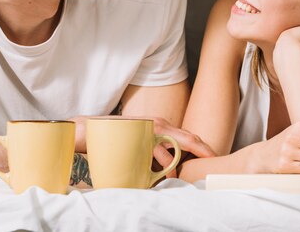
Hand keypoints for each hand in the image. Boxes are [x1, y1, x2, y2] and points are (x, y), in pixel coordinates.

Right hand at [71, 115, 215, 178]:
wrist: (84, 129)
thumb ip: (154, 150)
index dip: (202, 146)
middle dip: (202, 149)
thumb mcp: (138, 143)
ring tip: (185, 175)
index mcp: (159, 125)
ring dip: (181, 161)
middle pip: (187, 137)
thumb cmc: (113, 138)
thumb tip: (169, 166)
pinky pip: (155, 149)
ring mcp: (146, 128)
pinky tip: (166, 171)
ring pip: (173, 144)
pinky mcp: (136, 134)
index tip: (214, 158)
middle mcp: (156, 123)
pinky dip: (163, 161)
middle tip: (214, 163)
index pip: (186, 135)